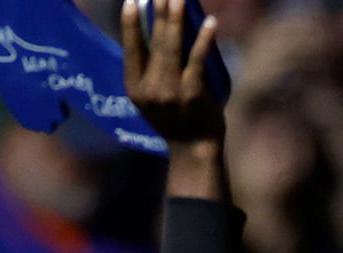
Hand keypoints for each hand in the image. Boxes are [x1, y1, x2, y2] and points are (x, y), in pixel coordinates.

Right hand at [120, 0, 223, 147]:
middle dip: (159, 13)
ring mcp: (172, 91)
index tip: (133, 1)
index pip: (131, 49)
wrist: (193, 149)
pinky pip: (198, 60)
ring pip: (173, 47)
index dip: (131, 24)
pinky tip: (211, 22)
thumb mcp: (150, 98)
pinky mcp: (194, 93)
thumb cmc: (173, 119)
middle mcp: (150, 89)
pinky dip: (204, 39)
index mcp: (134, 89)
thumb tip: (155, 31)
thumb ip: (148, 71)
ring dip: (176, 20)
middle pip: (155, 42)